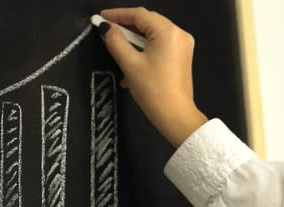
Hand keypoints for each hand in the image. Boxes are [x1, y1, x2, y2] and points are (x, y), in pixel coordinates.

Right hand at [99, 7, 207, 147]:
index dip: (118, 14)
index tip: (100, 18)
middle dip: (126, 27)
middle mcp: (179, 34)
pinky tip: (131, 68)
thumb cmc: (153, 89)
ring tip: (117, 51)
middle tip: (106, 31)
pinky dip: (144, 52)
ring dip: (134, 43)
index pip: (139, 15)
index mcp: (168, 32)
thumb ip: (116, 41)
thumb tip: (106, 28)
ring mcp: (182, 46)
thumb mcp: (130, 64)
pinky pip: (159, 47)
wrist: (175, 116)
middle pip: (148, 23)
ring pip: (152, 36)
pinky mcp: (181, 58)